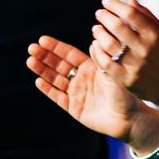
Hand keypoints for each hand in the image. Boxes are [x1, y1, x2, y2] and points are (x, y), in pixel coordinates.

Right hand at [27, 35, 156, 142]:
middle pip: (58, 65)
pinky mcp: (74, 108)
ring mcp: (76, 93)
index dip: (55, 47)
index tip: (42, 39)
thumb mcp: (113, 74)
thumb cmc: (125, 94)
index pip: (69, 54)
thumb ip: (103, 60)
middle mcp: (81, 79)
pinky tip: (38, 81)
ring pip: (55, 79)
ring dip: (42, 70)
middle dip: (45, 56)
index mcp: (90, 68)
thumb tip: (93, 42)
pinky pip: (58, 97)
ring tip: (30, 61)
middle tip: (32, 48)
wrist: (129, 119)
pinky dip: (48, 89)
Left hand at [90, 0, 158, 105]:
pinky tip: (96, 45)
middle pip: (118, 26)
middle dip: (104, 16)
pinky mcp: (126, 79)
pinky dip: (98, 52)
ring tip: (96, 28)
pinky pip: (105, 63)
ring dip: (99, 32)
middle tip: (99, 13)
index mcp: (154, 35)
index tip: (106, 1)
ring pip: (109, 44)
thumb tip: (129, 0)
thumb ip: (147, 16)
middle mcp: (145, 49)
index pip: (130, 14)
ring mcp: (135, 65)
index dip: (115, 5)